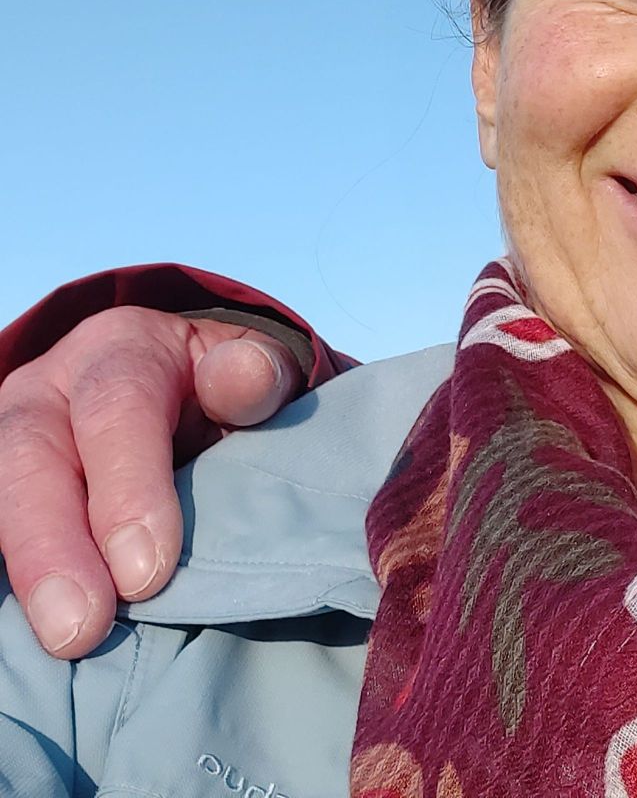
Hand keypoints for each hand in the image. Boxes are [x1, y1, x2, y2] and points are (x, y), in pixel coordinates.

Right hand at [0, 307, 303, 657]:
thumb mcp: (252, 367)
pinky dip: (10, 577)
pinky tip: (28, 629)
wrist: (184, 379)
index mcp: (120, 352)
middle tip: (82, 627)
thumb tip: (248, 376)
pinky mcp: (7, 488)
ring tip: (61, 639)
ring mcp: (13, 439)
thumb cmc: (222, 385)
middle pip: (32, 460)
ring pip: (1, 493)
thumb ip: (256, 375)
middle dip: (53, 548)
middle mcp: (50, 391)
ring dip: (28, 571)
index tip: (147, 573)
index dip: (127, 491)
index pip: (115, 410)